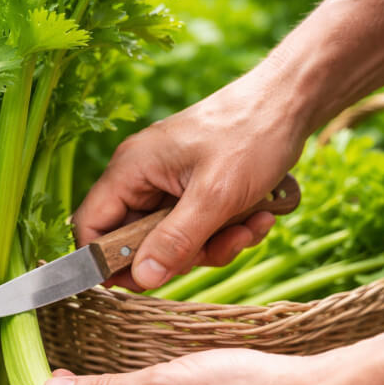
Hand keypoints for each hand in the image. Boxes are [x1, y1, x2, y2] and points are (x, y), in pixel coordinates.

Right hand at [73, 73, 307, 289]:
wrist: (292, 101)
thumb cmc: (252, 135)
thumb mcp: (215, 197)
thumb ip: (175, 241)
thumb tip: (143, 278)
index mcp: (130, 169)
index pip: (91, 225)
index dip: (105, 260)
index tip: (141, 282)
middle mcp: (142, 176)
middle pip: (135, 240)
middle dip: (177, 255)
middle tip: (211, 250)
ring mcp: (168, 183)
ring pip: (171, 240)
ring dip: (211, 246)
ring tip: (247, 228)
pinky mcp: (194, 189)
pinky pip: (197, 228)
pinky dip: (225, 232)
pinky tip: (257, 218)